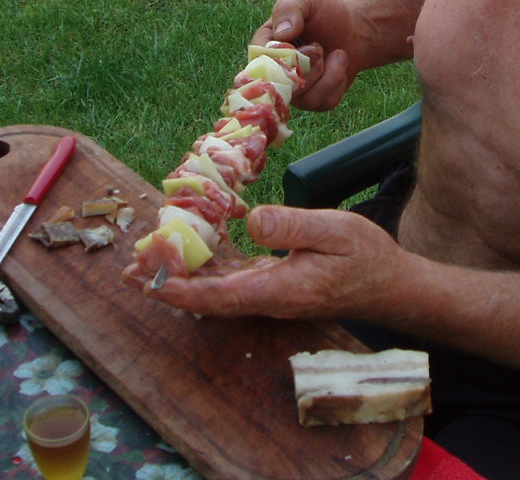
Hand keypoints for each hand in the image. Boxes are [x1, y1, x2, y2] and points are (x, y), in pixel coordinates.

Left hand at [124, 206, 404, 319]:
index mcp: (279, 289)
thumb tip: (250, 220)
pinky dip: (204, 272)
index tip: (147, 279)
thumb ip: (292, 225)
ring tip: (146, 264)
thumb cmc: (366, 256)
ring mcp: (270, 295)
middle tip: (128, 270)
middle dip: (165, 285)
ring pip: (215, 292)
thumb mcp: (335, 229)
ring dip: (179, 279)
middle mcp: (268, 299)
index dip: (179, 288)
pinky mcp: (274, 286)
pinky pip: (230, 283)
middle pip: (206, 298)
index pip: (218, 295)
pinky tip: (191, 256)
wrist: (391, 285)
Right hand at [251, 0, 361, 109]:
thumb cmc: (325, 11)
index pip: (259, 66)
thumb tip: (281, 35)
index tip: (308, 47)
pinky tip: (340, 66)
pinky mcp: (313, 100)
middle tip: (321, 48)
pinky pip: (322, 102)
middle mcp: (274, 72)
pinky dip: (337, 83)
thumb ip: (288, 8)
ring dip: (328, 75)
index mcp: (264, 47)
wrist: (354, 29)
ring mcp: (293, 90)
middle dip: (310, 68)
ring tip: (337, 54)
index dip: (283, 61)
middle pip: (283, 87)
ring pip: (304, 99)